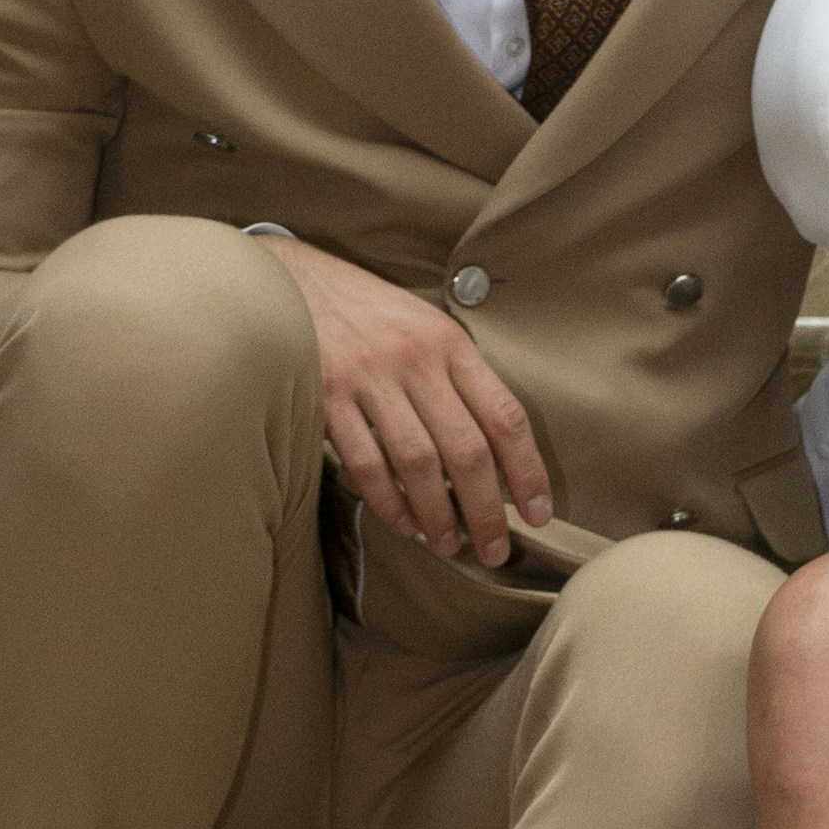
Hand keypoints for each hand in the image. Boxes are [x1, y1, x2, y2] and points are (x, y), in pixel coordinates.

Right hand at [255, 236, 553, 564]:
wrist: (290, 278)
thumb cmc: (366, 311)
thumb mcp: (424, 326)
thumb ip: (458, 377)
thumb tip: (494, 450)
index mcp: (450, 343)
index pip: (505, 416)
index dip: (528, 472)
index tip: (538, 515)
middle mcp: (416, 359)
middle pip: (467, 449)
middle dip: (486, 510)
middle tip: (495, 550)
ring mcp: (369, 377)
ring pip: (419, 462)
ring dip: (438, 514)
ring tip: (448, 545)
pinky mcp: (326, 395)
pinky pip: (365, 462)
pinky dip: (387, 501)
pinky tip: (402, 523)